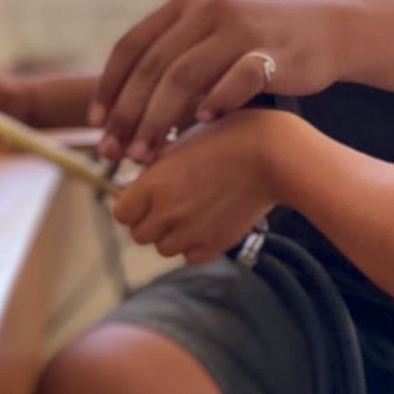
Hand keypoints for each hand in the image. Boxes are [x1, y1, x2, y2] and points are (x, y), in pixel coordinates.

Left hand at [93, 0, 344, 163]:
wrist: (327, 31)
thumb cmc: (260, 47)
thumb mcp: (211, 40)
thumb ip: (173, 62)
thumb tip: (122, 114)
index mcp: (186, 5)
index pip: (131, 47)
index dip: (109, 88)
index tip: (98, 126)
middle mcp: (208, 9)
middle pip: (153, 66)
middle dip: (129, 114)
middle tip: (115, 153)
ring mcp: (241, 27)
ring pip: (184, 75)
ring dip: (159, 119)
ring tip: (148, 154)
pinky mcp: (272, 50)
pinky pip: (237, 77)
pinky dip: (215, 101)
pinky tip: (203, 125)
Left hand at [110, 110, 289, 263]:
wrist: (272, 154)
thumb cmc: (228, 137)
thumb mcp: (182, 142)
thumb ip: (156, 168)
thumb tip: (140, 184)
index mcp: (153, 183)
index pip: (121, 213)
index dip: (133, 206)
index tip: (148, 197)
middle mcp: (167, 212)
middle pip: (140, 235)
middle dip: (153, 222)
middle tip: (174, 204)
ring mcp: (191, 231)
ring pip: (165, 248)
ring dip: (174, 235)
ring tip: (196, 211)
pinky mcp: (215, 244)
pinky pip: (191, 256)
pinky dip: (197, 245)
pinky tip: (210, 222)